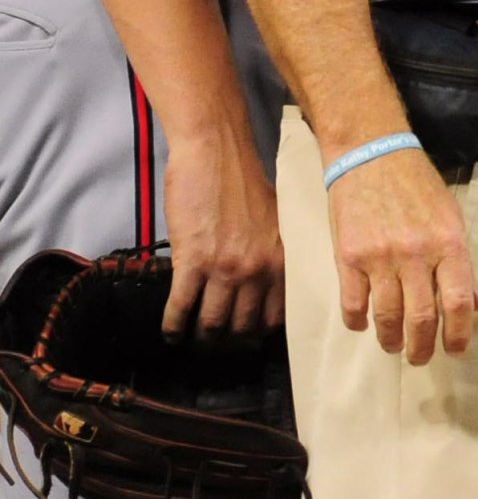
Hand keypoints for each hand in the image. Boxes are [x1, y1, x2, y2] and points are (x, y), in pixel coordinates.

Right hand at [159, 118, 284, 338]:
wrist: (216, 154)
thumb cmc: (245, 183)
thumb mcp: (276, 221)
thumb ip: (274, 254)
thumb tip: (267, 286)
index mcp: (282, 259)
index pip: (277, 315)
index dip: (260, 334)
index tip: (248, 341)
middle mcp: (258, 269)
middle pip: (243, 326)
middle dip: (228, 343)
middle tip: (216, 349)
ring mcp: (225, 268)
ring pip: (211, 323)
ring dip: (200, 339)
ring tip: (193, 343)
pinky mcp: (192, 262)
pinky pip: (180, 308)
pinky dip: (173, 326)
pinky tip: (170, 333)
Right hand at [326, 145, 477, 364]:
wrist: (372, 154)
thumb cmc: (418, 186)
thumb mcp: (451, 218)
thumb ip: (462, 264)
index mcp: (449, 242)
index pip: (459, 300)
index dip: (459, 333)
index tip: (457, 350)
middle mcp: (416, 253)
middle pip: (422, 317)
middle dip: (422, 348)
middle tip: (421, 358)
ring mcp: (380, 256)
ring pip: (387, 317)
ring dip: (391, 340)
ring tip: (394, 346)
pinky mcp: (348, 256)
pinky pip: (353, 304)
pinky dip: (358, 322)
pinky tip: (363, 325)